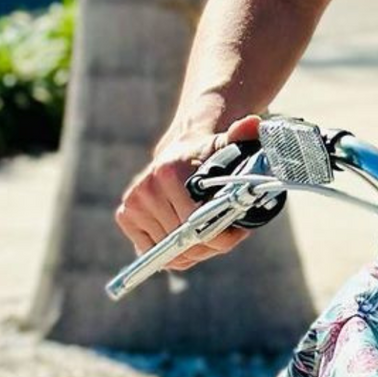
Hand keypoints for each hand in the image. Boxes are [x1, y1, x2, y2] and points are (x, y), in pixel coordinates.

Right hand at [116, 114, 262, 269]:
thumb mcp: (228, 145)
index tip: (239, 231)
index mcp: (170, 172)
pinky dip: (174, 252)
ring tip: (208, 229)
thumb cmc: (209, 155)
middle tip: (227, 232)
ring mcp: (132, 204)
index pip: (197, 221)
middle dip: (211, 243)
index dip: (223, 233)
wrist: (179, 152)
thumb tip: (252, 124)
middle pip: (185, 240)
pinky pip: (154, 252)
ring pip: (170, 251)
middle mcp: (146, 188)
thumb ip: (242, 135)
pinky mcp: (125, 216)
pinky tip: (187, 234)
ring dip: (194, 249)